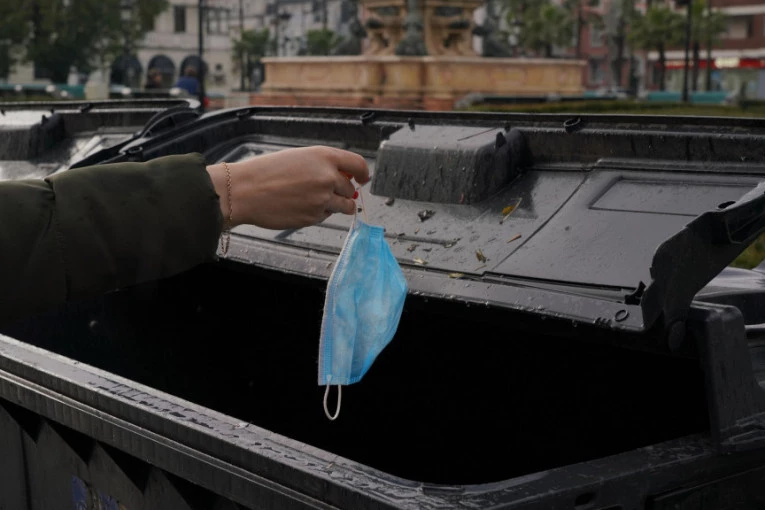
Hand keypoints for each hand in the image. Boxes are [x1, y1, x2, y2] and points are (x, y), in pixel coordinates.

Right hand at [207, 146, 369, 229]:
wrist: (245, 191)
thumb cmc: (266, 172)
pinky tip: (300, 206)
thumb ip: (323, 165)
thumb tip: (344, 177)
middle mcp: (327, 177)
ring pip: (344, 206)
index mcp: (324, 157)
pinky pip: (326, 216)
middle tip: (324, 191)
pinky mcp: (314, 217)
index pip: (358, 164)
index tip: (363, 178)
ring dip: (337, 205)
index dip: (363, 173)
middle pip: (350, 189)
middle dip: (343, 191)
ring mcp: (322, 199)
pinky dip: (318, 213)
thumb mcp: (299, 157)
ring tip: (315, 201)